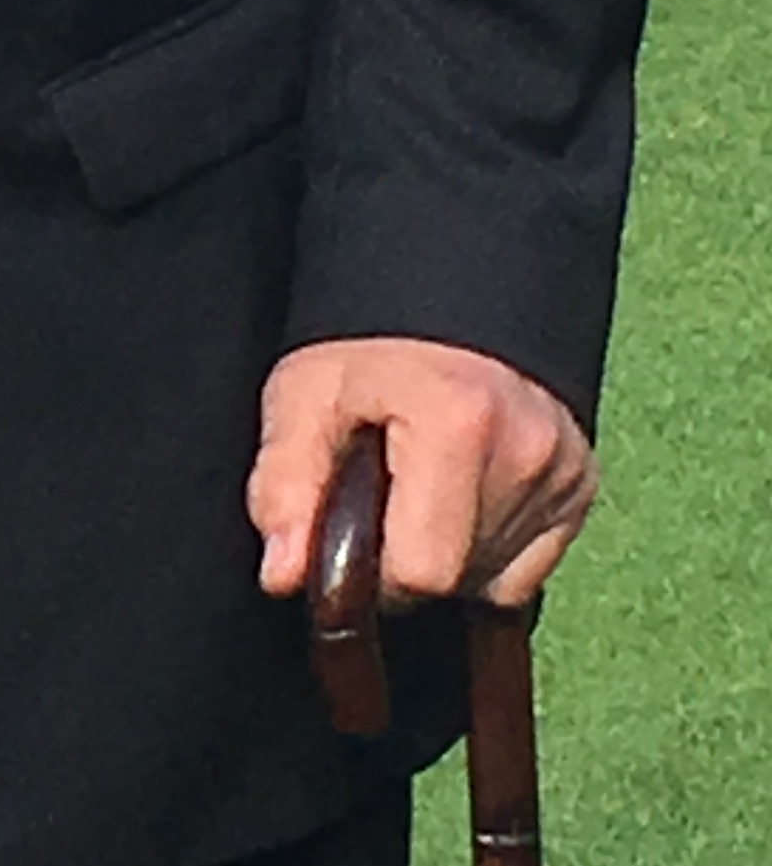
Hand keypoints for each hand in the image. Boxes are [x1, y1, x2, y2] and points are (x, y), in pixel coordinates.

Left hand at [249, 336, 595, 615]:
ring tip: (422, 484)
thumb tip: (283, 576)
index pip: (422, 573)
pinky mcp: (583, 483)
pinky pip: (531, 566)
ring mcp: (566, 469)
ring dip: (450, 554)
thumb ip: (285, 484)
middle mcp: (529, 451)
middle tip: (384, 492)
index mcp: (459, 423)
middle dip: (410, 557)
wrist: (444, 286)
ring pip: (496, 579)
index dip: (374, 569)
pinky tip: (461, 497)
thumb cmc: (367, 341)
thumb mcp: (304, 393)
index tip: (354, 523)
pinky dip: (491, 548)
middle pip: (460, 579)